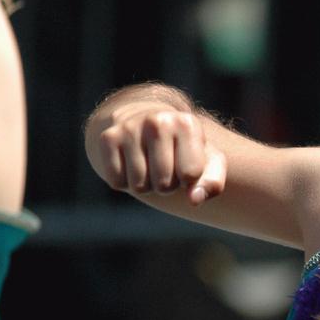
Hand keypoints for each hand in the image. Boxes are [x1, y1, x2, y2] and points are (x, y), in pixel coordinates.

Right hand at [90, 102, 226, 206]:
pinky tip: (131, 163)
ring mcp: (129, 127)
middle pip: (163, 184)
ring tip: (149, 165)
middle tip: (166, 167)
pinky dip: (125, 181)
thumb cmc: (184, 148)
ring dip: (146, 185)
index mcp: (187, 124)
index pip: (190, 175)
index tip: (186, 163)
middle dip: (167, 185)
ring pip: (139, 186)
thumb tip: (194, 199)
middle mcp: (158, 121)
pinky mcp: (107, 137)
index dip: (189, 179)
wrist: (147, 120)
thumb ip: (212, 183)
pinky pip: (116, 181)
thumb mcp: (207, 161)